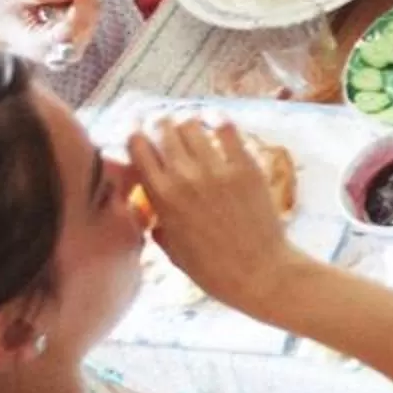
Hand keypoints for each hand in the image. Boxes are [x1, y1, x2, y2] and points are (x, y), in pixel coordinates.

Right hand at [126, 115, 303, 315]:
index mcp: (161, 196)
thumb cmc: (212, 269)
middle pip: (162, 129)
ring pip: (191, 125)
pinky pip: (227, 129)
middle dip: (158, 123)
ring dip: (185, 122)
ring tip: (187, 124)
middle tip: (162, 124)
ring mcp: (216, 169)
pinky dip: (216, 120)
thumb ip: (157, 223)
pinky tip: (214, 120)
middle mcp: (185, 176)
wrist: (258, 272)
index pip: (137, 146)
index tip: (136, 130)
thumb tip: (149, 208)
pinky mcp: (245, 166)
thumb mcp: (171, 249)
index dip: (134, 133)